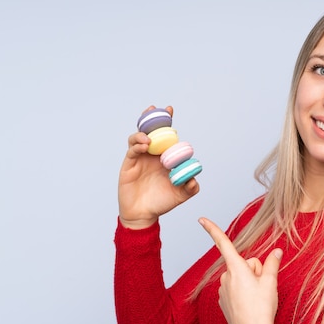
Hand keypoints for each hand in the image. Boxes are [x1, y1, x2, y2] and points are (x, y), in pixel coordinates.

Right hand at [118, 105, 199, 228]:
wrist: (143, 214)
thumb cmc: (161, 203)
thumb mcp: (180, 195)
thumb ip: (190, 188)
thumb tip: (194, 180)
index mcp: (165, 157)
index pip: (166, 135)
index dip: (167, 122)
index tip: (170, 110)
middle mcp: (152, 154)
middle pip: (151, 131)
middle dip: (153, 118)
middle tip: (157, 109)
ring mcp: (139, 158)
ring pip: (139, 137)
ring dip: (143, 132)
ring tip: (149, 138)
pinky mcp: (129, 164)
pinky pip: (132, 150)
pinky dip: (137, 144)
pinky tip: (144, 145)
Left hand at [199, 217, 282, 323]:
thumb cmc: (262, 309)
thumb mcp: (271, 283)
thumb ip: (272, 264)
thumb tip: (276, 251)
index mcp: (237, 268)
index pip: (224, 244)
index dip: (212, 229)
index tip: (200, 218)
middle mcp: (226, 277)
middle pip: (244, 263)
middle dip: (254, 271)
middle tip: (262, 288)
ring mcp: (223, 290)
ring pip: (240, 277)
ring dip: (249, 283)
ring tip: (256, 299)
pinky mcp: (223, 301)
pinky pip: (235, 289)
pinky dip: (243, 294)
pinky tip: (249, 306)